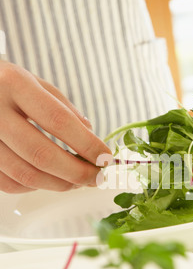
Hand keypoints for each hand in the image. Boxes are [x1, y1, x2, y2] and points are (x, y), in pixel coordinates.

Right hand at [0, 61, 110, 193]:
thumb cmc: (3, 83)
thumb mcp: (32, 81)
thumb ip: (62, 106)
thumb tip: (90, 134)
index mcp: (13, 84)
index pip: (58, 121)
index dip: (87, 144)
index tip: (106, 158)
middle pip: (41, 154)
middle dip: (77, 172)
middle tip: (97, 178)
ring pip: (25, 175)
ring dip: (59, 184)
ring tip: (78, 182)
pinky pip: (9, 183)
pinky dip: (35, 187)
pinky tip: (50, 179)